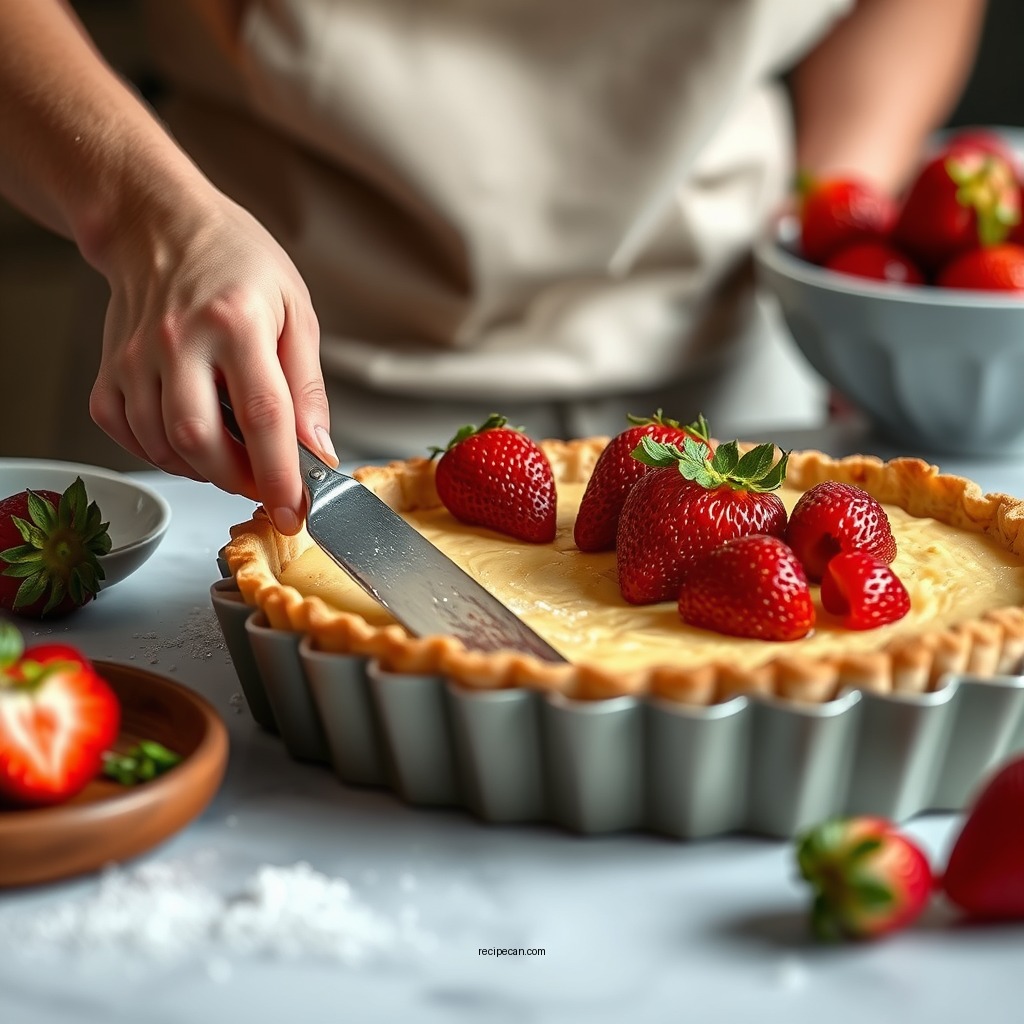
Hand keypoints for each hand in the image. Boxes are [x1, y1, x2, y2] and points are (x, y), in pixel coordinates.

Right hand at [87, 181, 334, 534]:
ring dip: (205, 470)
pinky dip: (162, 453)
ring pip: (163, 445)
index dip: (281, 475)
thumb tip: (318, 449)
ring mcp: (135, 357)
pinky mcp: (109, 371)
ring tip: (234, 455)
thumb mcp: (296, 311)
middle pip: (201, 441)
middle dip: (239, 480)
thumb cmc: (236, 262)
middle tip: (264, 483)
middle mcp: (178, 341)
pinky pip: (129, 435)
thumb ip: (307, 386)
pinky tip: (191, 437)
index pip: (264, 417)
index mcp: (236, 322)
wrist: (160, 226)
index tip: (294, 512)